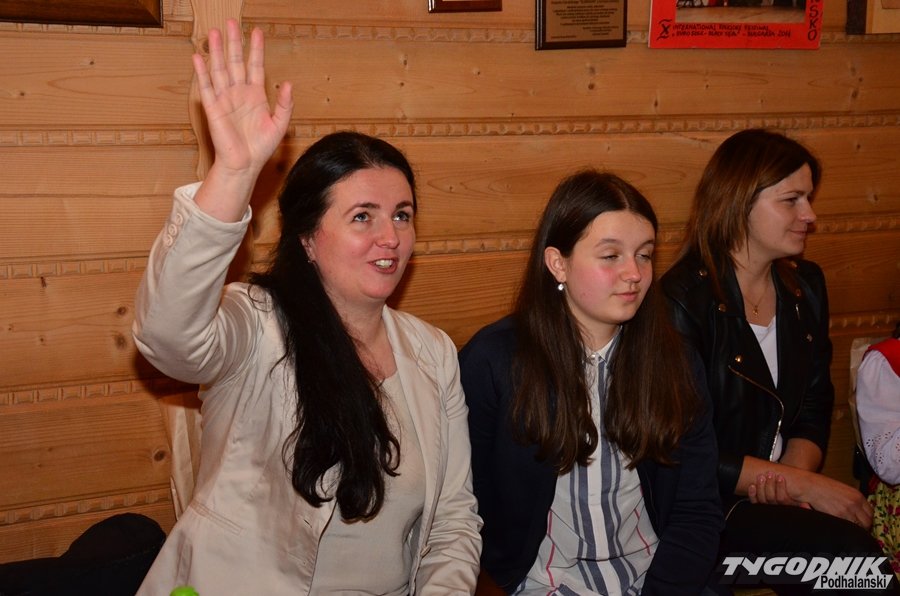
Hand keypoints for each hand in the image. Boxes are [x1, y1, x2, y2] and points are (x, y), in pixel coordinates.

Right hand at [193, 19, 292, 177]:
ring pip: (220, 69)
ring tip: (215, 32)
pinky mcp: (213, 108)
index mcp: (255, 95)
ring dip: (217, 51)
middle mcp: (239, 93)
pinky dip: (202, 72)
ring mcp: (225, 99)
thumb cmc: (261, 147)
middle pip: (236, 62)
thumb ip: (285, 105)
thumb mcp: (279, 125)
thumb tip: (289, 84)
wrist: (245, 165)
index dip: (256, 49)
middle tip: (232, 22)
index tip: (257, 32)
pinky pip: (207, 87)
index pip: (255, 66)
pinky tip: (199, 57)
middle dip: (234, 42)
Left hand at [748, 472, 808, 507]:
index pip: (782, 499)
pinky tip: (752, 485)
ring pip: (762, 499)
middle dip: (770, 484)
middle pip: (771, 498)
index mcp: (786, 507)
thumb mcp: (798, 505)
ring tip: (761, 476)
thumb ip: (802, 506)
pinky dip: (752, 494)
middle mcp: (775, 508)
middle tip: (770, 474)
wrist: (782, 512)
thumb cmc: (792, 504)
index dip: (781, 487)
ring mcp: (766, 508)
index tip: (780, 476)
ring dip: (761, 486)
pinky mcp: (758, 507)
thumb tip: (806, 505)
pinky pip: (754, 502)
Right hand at [791, 470, 873, 528]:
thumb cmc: (820, 486)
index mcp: (857, 495)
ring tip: (846, 529)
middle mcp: (855, 503)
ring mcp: (847, 510)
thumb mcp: (841, 490)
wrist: (807, 485)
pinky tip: (839, 528)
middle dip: (862, 527)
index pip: (870, 513)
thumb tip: (856, 512)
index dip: (865, 519)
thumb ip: (851, 500)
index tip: (861, 523)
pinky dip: (845, 530)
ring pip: (859, 528)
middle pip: (867, 522)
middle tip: (854, 528)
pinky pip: (848, 528)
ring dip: (854, 530)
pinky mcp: (838, 516)